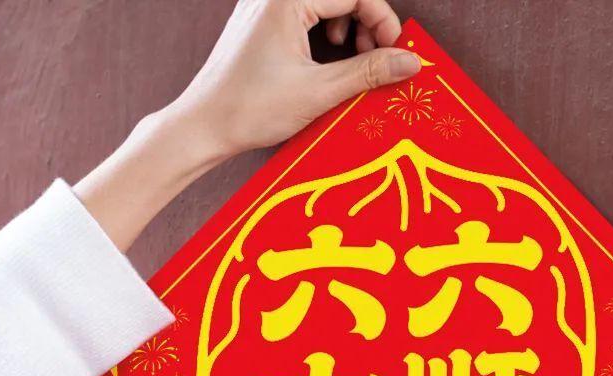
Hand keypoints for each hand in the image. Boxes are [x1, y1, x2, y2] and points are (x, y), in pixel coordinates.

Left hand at [170, 0, 420, 159]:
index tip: (395, 53)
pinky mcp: (258, 22)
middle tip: (377, 57)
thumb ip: (368, 72)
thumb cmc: (249, 108)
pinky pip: (304, 12)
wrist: (202, 126)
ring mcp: (263, 6)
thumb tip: (410, 61)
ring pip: (324, 1)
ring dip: (348, 24)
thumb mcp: (318, 91)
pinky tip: (327, 57)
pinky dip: (324, 30)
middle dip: (367, 21)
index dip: (383, 20)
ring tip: (352, 57)